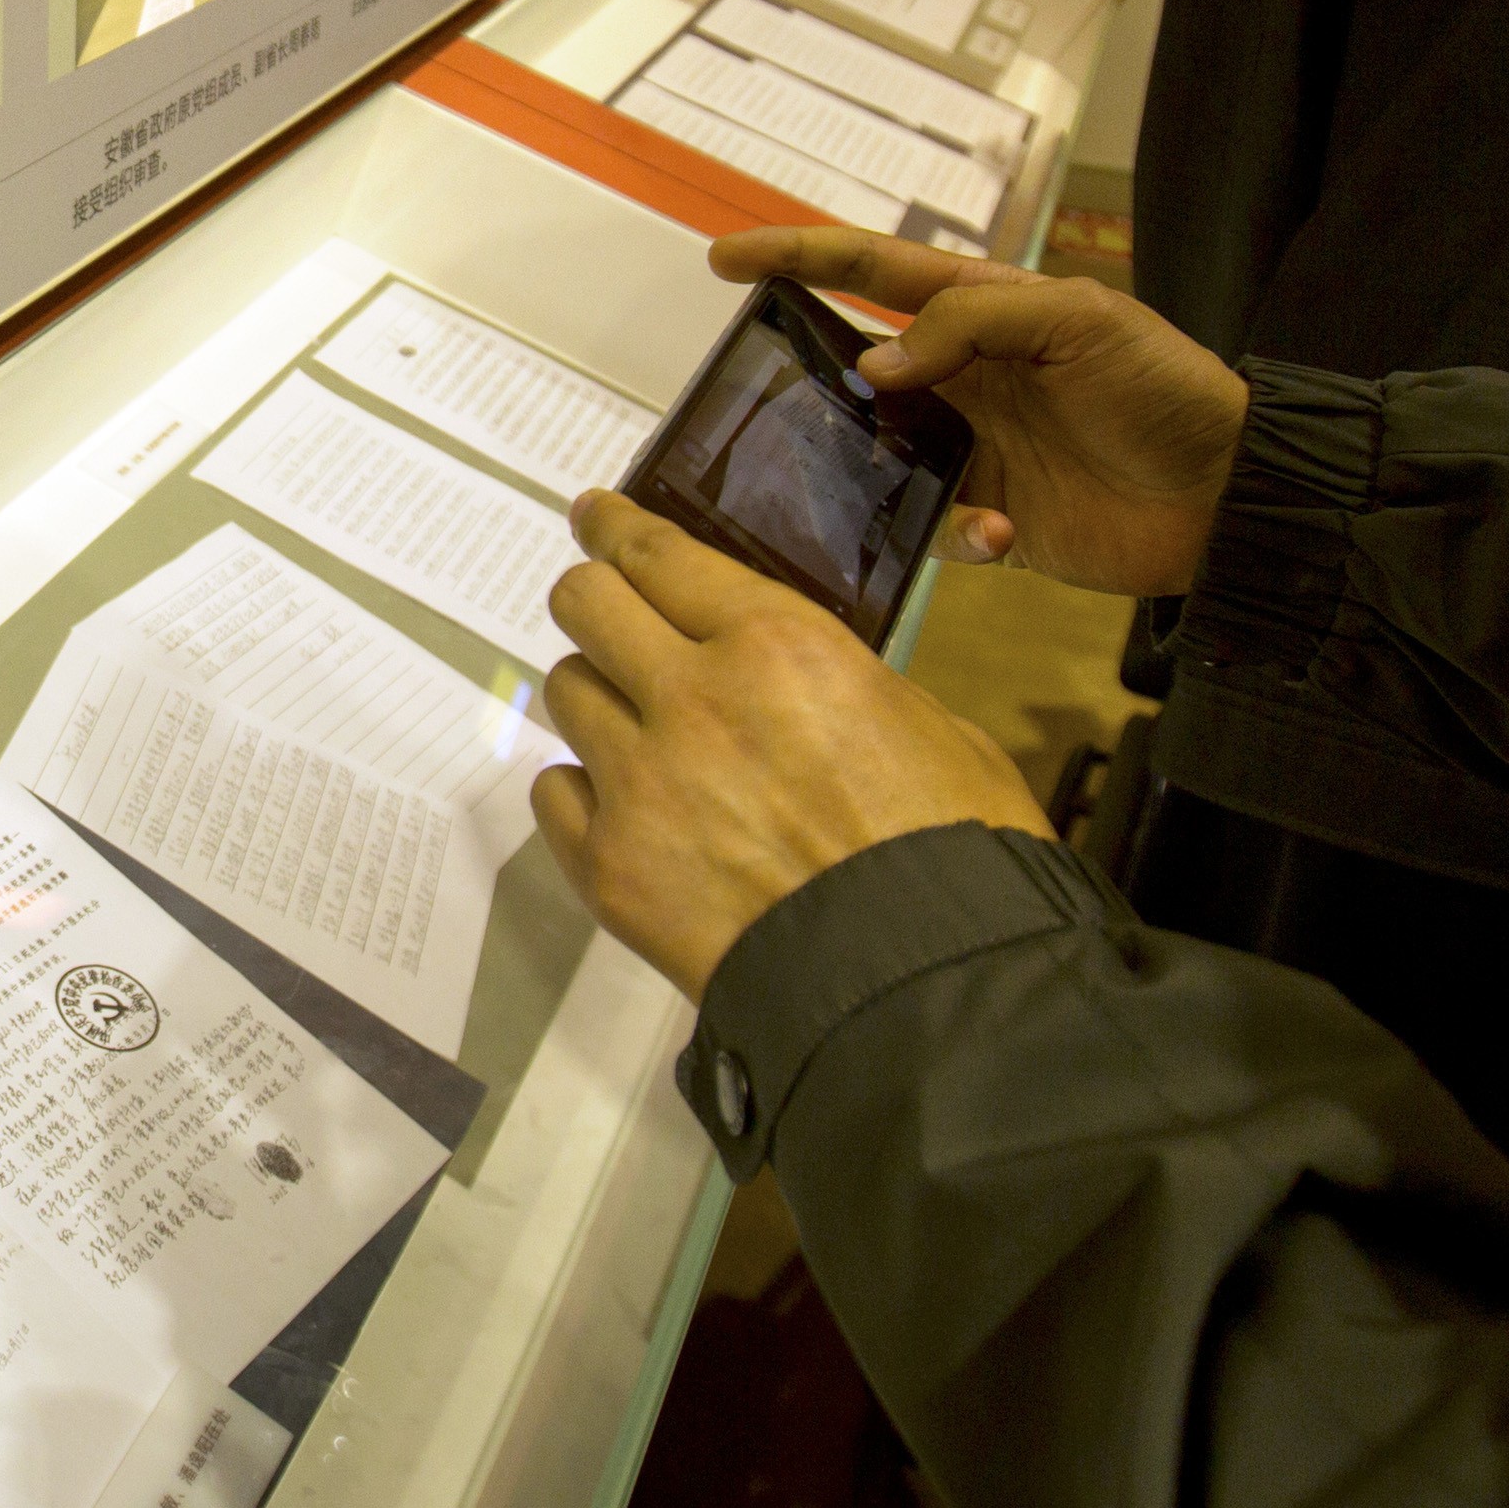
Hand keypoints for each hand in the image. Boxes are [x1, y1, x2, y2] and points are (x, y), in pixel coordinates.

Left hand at [535, 490, 1050, 994]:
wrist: (922, 989)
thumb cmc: (954, 854)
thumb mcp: (927, 724)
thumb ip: (837, 682)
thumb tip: (800, 683)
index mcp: (777, 644)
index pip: (659, 554)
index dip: (615, 527)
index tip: (595, 518)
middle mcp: (690, 697)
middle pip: (585, 605)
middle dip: (592, 599)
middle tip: (605, 610)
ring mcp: (640, 784)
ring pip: (566, 693)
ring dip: (598, 698)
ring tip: (636, 727)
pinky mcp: (611, 867)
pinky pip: (553, 796)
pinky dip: (582, 792)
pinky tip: (621, 806)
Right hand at [711, 227, 1247, 597]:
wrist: (1230, 493)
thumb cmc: (1164, 388)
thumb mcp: (1078, 320)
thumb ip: (970, 324)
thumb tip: (875, 367)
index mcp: (983, 311)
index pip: (872, 271)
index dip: (797, 257)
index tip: (724, 257)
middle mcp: (964, 377)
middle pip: (855, 365)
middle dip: (801, 374)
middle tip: (748, 390)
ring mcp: (973, 447)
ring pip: (876, 453)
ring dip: (862, 468)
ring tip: (855, 475)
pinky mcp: (993, 515)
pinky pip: (935, 525)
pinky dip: (956, 530)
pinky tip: (1001, 526)